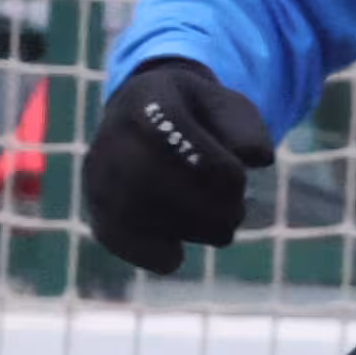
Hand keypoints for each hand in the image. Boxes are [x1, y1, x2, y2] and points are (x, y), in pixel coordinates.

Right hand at [80, 55, 273, 274]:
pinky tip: (176, 250)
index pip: (182, 146)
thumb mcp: (228, 106)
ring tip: (216, 226)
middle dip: (212, 208)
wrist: (145, 120)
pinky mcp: (99, 212)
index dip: (222, 172)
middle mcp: (112, 137)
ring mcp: (99, 177)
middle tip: (235, 213)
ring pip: (142, 216)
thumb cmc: (198, 117)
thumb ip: (246, 128)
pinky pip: (124, 242)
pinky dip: (158, 254)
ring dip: (193, 231)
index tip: (237, 177)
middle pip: (159, 183)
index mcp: (147, 101)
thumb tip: (257, 157)